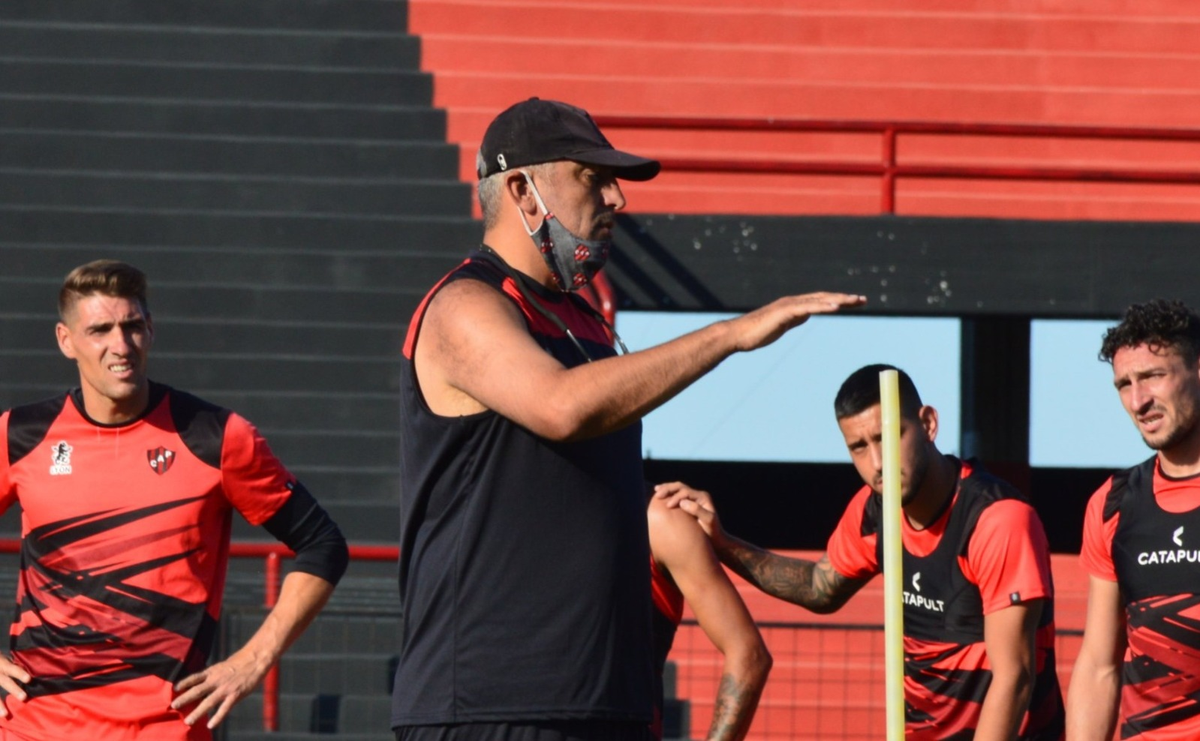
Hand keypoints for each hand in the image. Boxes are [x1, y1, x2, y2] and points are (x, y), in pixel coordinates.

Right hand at [0, 653, 29, 716]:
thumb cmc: (0, 660)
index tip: (29, 679)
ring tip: (4, 714)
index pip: (11, 668)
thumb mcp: (6, 657)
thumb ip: (17, 663)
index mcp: (2, 663)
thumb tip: (38, 666)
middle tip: (24, 697)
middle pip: (4, 681)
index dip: (19, 673)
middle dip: (13, 690)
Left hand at [172, 651, 267, 728]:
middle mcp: (217, 680)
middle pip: (197, 690)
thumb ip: (215, 674)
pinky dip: (217, 717)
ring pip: (208, 702)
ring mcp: (226, 688)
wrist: (256, 659)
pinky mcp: (236, 694)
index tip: (175, 688)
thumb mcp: (225, 665)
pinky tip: (211, 725)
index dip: (185, 682)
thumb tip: (207, 682)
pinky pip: (224, 708)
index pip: (195, 677)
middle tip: (173, 706)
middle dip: (185, 699)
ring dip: (197, 712)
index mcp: (213, 671)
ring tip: (188, 721)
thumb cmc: (242, 661)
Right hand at [654, 482, 724, 542]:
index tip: (667, 506)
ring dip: (666, 489)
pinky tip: (661, 497)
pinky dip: (668, 494)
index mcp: (703, 497)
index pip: (686, 492)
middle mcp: (698, 496)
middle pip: (680, 487)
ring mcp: (693, 499)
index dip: (675, 497)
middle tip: (657, 494)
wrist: (716, 539)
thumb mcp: (708, 521)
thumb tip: (682, 502)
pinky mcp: (689, 504)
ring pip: (677, 489)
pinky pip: (677, 495)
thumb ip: (697, 510)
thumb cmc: (712, 532)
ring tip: (656, 490)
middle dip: (668, 489)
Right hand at [728, 292, 865, 352]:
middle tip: (863, 300)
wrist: (738, 335)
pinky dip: (823, 306)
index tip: (855, 303)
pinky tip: (836, 307)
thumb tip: (804, 315)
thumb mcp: (781, 325)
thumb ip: (793, 319)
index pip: (821, 301)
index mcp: (794, 306)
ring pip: (819, 300)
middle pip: (824, 298)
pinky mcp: (784, 312)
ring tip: (855, 301)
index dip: (838, 301)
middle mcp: (793, 302)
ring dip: (838, 300)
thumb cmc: (755, 333)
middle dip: (844, 299)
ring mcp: (789, 305)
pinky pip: (807, 307)